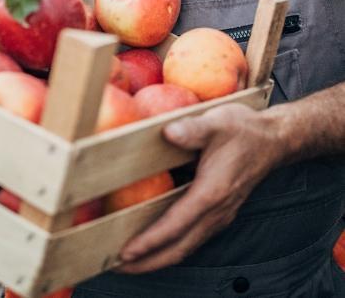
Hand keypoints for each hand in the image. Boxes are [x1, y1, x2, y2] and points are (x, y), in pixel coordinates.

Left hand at [118, 103, 285, 273]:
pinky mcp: (217, 215)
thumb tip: (168, 132)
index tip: (125, 252)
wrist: (274, 140)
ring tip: (127, 264)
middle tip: (116, 267)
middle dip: (147, 262)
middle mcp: (216, 212)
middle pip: (178, 249)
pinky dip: (169, 249)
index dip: (149, 241)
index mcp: (212, 193)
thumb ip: (192, 128)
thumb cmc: (243, 130)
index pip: (175, 225)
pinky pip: (191, 240)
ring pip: (185, 248)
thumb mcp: (217, 122)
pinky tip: (152, 247)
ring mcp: (218, 216)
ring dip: (156, 259)